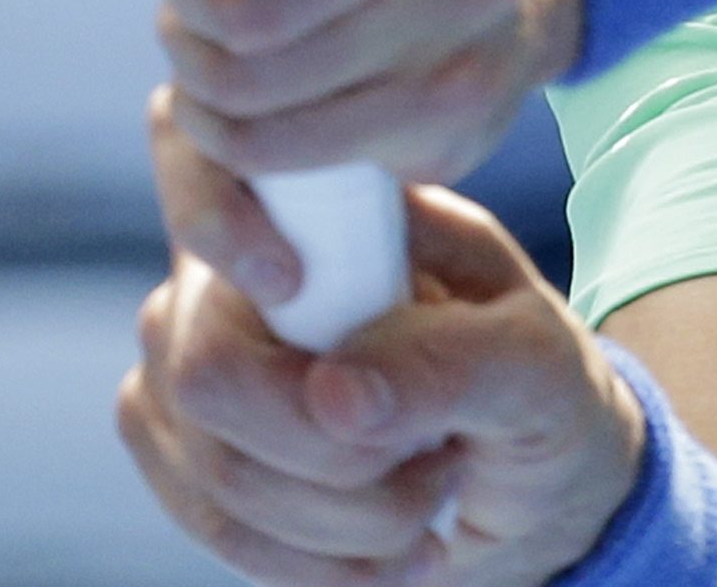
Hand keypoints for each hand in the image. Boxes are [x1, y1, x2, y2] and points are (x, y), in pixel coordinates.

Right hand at [122, 171, 647, 586]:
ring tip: (424, 495)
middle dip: (334, 454)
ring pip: (216, 470)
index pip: (200, 168)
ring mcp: (186, 362)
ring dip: (345, 520)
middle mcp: (228, 272)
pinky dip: (312, 561)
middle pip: (202, 368)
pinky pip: (213, 526)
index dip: (215, 220)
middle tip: (432, 456)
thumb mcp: (535, 361)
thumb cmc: (534, 387)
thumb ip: (450, 360)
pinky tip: (379, 547)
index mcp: (315, 203)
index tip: (287, 282)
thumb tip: (335, 396)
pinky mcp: (180, 453)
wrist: (524, 480)